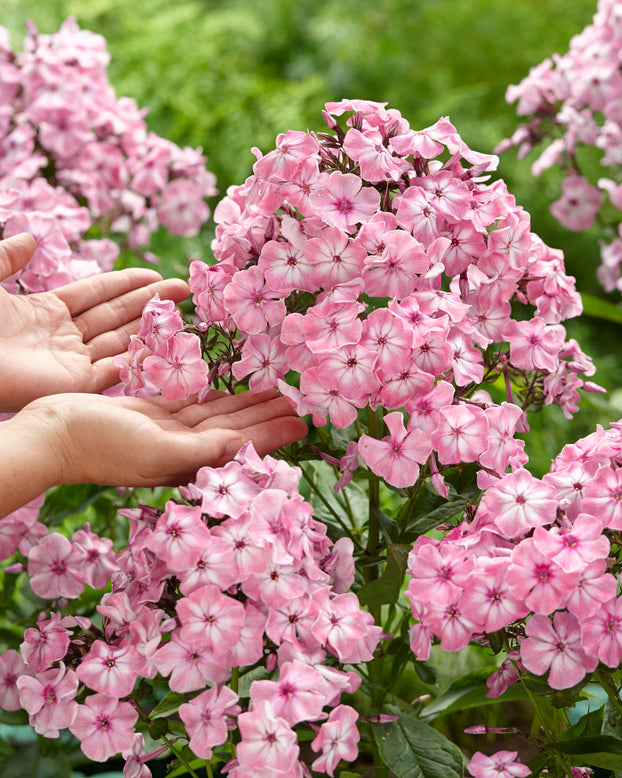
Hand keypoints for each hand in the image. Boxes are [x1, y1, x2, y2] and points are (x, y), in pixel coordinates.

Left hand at [0, 233, 189, 411]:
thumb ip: (6, 256)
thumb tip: (33, 237)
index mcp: (44, 309)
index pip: (96, 293)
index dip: (127, 282)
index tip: (156, 274)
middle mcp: (63, 335)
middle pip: (116, 314)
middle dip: (150, 301)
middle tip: (185, 289)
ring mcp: (70, 361)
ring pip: (121, 339)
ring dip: (151, 327)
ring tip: (183, 314)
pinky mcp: (73, 383)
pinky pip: (113, 369)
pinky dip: (138, 359)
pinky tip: (164, 345)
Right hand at [17, 388, 307, 489]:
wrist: (57, 433)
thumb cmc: (104, 446)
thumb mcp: (157, 451)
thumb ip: (204, 451)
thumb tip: (248, 449)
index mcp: (192, 462)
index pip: (244, 445)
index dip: (275, 433)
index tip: (305, 421)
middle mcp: (187, 449)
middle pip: (238, 429)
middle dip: (269, 415)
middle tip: (301, 401)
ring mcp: (170, 431)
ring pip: (220, 414)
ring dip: (248, 403)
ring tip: (276, 391)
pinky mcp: (154, 414)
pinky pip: (195, 404)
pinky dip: (216, 397)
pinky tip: (231, 392)